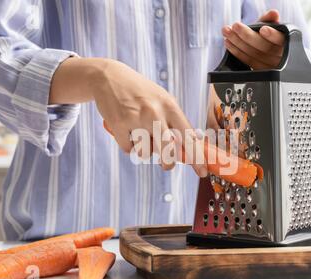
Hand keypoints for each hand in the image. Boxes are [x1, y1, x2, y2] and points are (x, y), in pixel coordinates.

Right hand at [49, 57, 207, 176]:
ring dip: (144, 149)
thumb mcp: (162, 100)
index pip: (188, 136)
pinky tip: (126, 131)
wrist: (109, 77)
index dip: (196, 156)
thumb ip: (175, 122)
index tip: (201, 171)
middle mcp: (154, 112)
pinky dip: (128, 145)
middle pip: (168, 150)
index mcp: (170, 106)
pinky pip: (129, 149)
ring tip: (139, 133)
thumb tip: (188, 147)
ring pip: (146, 152)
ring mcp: (136, 118)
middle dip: (168, 162)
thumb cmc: (140, 92)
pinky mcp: (118, 124)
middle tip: (167, 164)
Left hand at [221, 10, 284, 69]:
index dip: (272, 35)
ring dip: (238, 42)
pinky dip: (237, 52)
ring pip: (254, 55)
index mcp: (286, 42)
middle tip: (236, 26)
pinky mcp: (259, 71)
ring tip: (227, 32)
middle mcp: (280, 56)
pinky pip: (248, 62)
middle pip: (265, 48)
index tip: (263, 29)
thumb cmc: (268, 36)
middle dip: (248, 35)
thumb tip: (273, 13)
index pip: (281, 40)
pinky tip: (229, 43)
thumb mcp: (270, 25)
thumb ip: (269, 19)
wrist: (266, 49)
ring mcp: (270, 66)